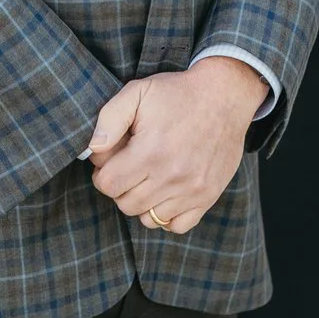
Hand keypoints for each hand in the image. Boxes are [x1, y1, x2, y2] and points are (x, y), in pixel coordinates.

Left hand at [84, 58, 265, 232]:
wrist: (225, 96)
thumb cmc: (177, 94)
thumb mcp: (138, 91)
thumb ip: (109, 119)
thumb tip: (93, 149)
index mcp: (150, 150)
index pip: (108, 185)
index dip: (103, 172)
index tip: (113, 160)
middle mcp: (171, 175)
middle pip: (126, 204)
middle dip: (121, 187)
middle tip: (130, 167)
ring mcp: (192, 189)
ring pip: (149, 218)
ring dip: (142, 201)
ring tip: (148, 178)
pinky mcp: (207, 196)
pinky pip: (177, 225)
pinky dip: (167, 215)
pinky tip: (167, 192)